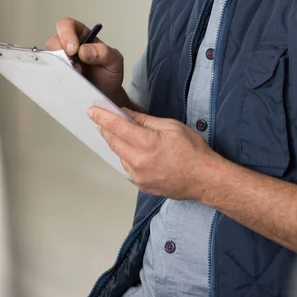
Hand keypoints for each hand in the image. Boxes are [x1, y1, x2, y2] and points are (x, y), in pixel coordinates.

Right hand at [46, 18, 123, 96]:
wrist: (106, 94)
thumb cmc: (109, 73)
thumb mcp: (114, 60)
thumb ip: (104, 52)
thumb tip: (85, 50)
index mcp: (83, 35)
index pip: (69, 25)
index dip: (67, 34)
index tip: (73, 49)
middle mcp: (69, 46)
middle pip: (54, 41)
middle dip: (61, 52)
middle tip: (73, 64)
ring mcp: (62, 61)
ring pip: (50, 58)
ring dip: (60, 66)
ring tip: (76, 74)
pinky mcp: (58, 74)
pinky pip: (50, 73)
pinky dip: (57, 76)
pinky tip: (69, 81)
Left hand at [88, 107, 217, 199]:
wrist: (204, 179)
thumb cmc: (193, 151)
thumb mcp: (171, 126)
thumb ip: (146, 121)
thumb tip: (128, 114)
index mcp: (146, 143)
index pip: (117, 127)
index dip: (102, 117)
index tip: (92, 111)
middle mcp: (138, 162)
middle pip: (113, 141)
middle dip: (106, 129)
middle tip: (102, 119)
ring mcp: (138, 176)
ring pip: (119, 155)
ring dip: (117, 143)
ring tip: (121, 133)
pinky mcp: (141, 185)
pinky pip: (128, 167)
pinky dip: (127, 156)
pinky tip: (134, 150)